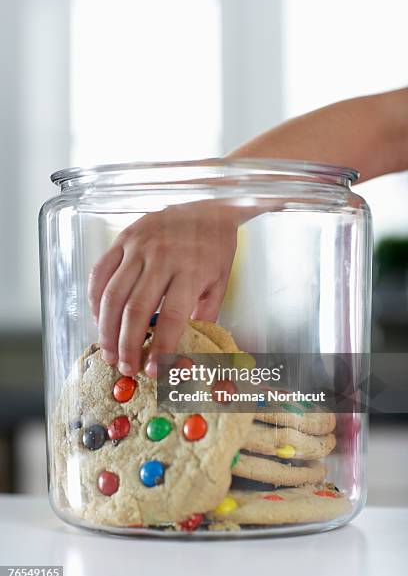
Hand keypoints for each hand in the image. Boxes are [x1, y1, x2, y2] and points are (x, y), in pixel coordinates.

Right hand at [88, 200, 238, 376]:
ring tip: (109, 352)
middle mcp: (162, 258)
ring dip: (106, 329)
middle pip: (136, 310)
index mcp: (191, 271)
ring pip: (113, 294)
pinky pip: (100, 272)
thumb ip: (203, 315)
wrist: (208, 204)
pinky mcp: (123, 238)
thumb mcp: (219, 282)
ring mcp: (139, 246)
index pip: (171, 317)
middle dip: (127, 345)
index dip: (160, 348)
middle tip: (125, 368)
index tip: (154, 371)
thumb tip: (187, 349)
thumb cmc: (214, 246)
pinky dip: (94, 299)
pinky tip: (98, 319)